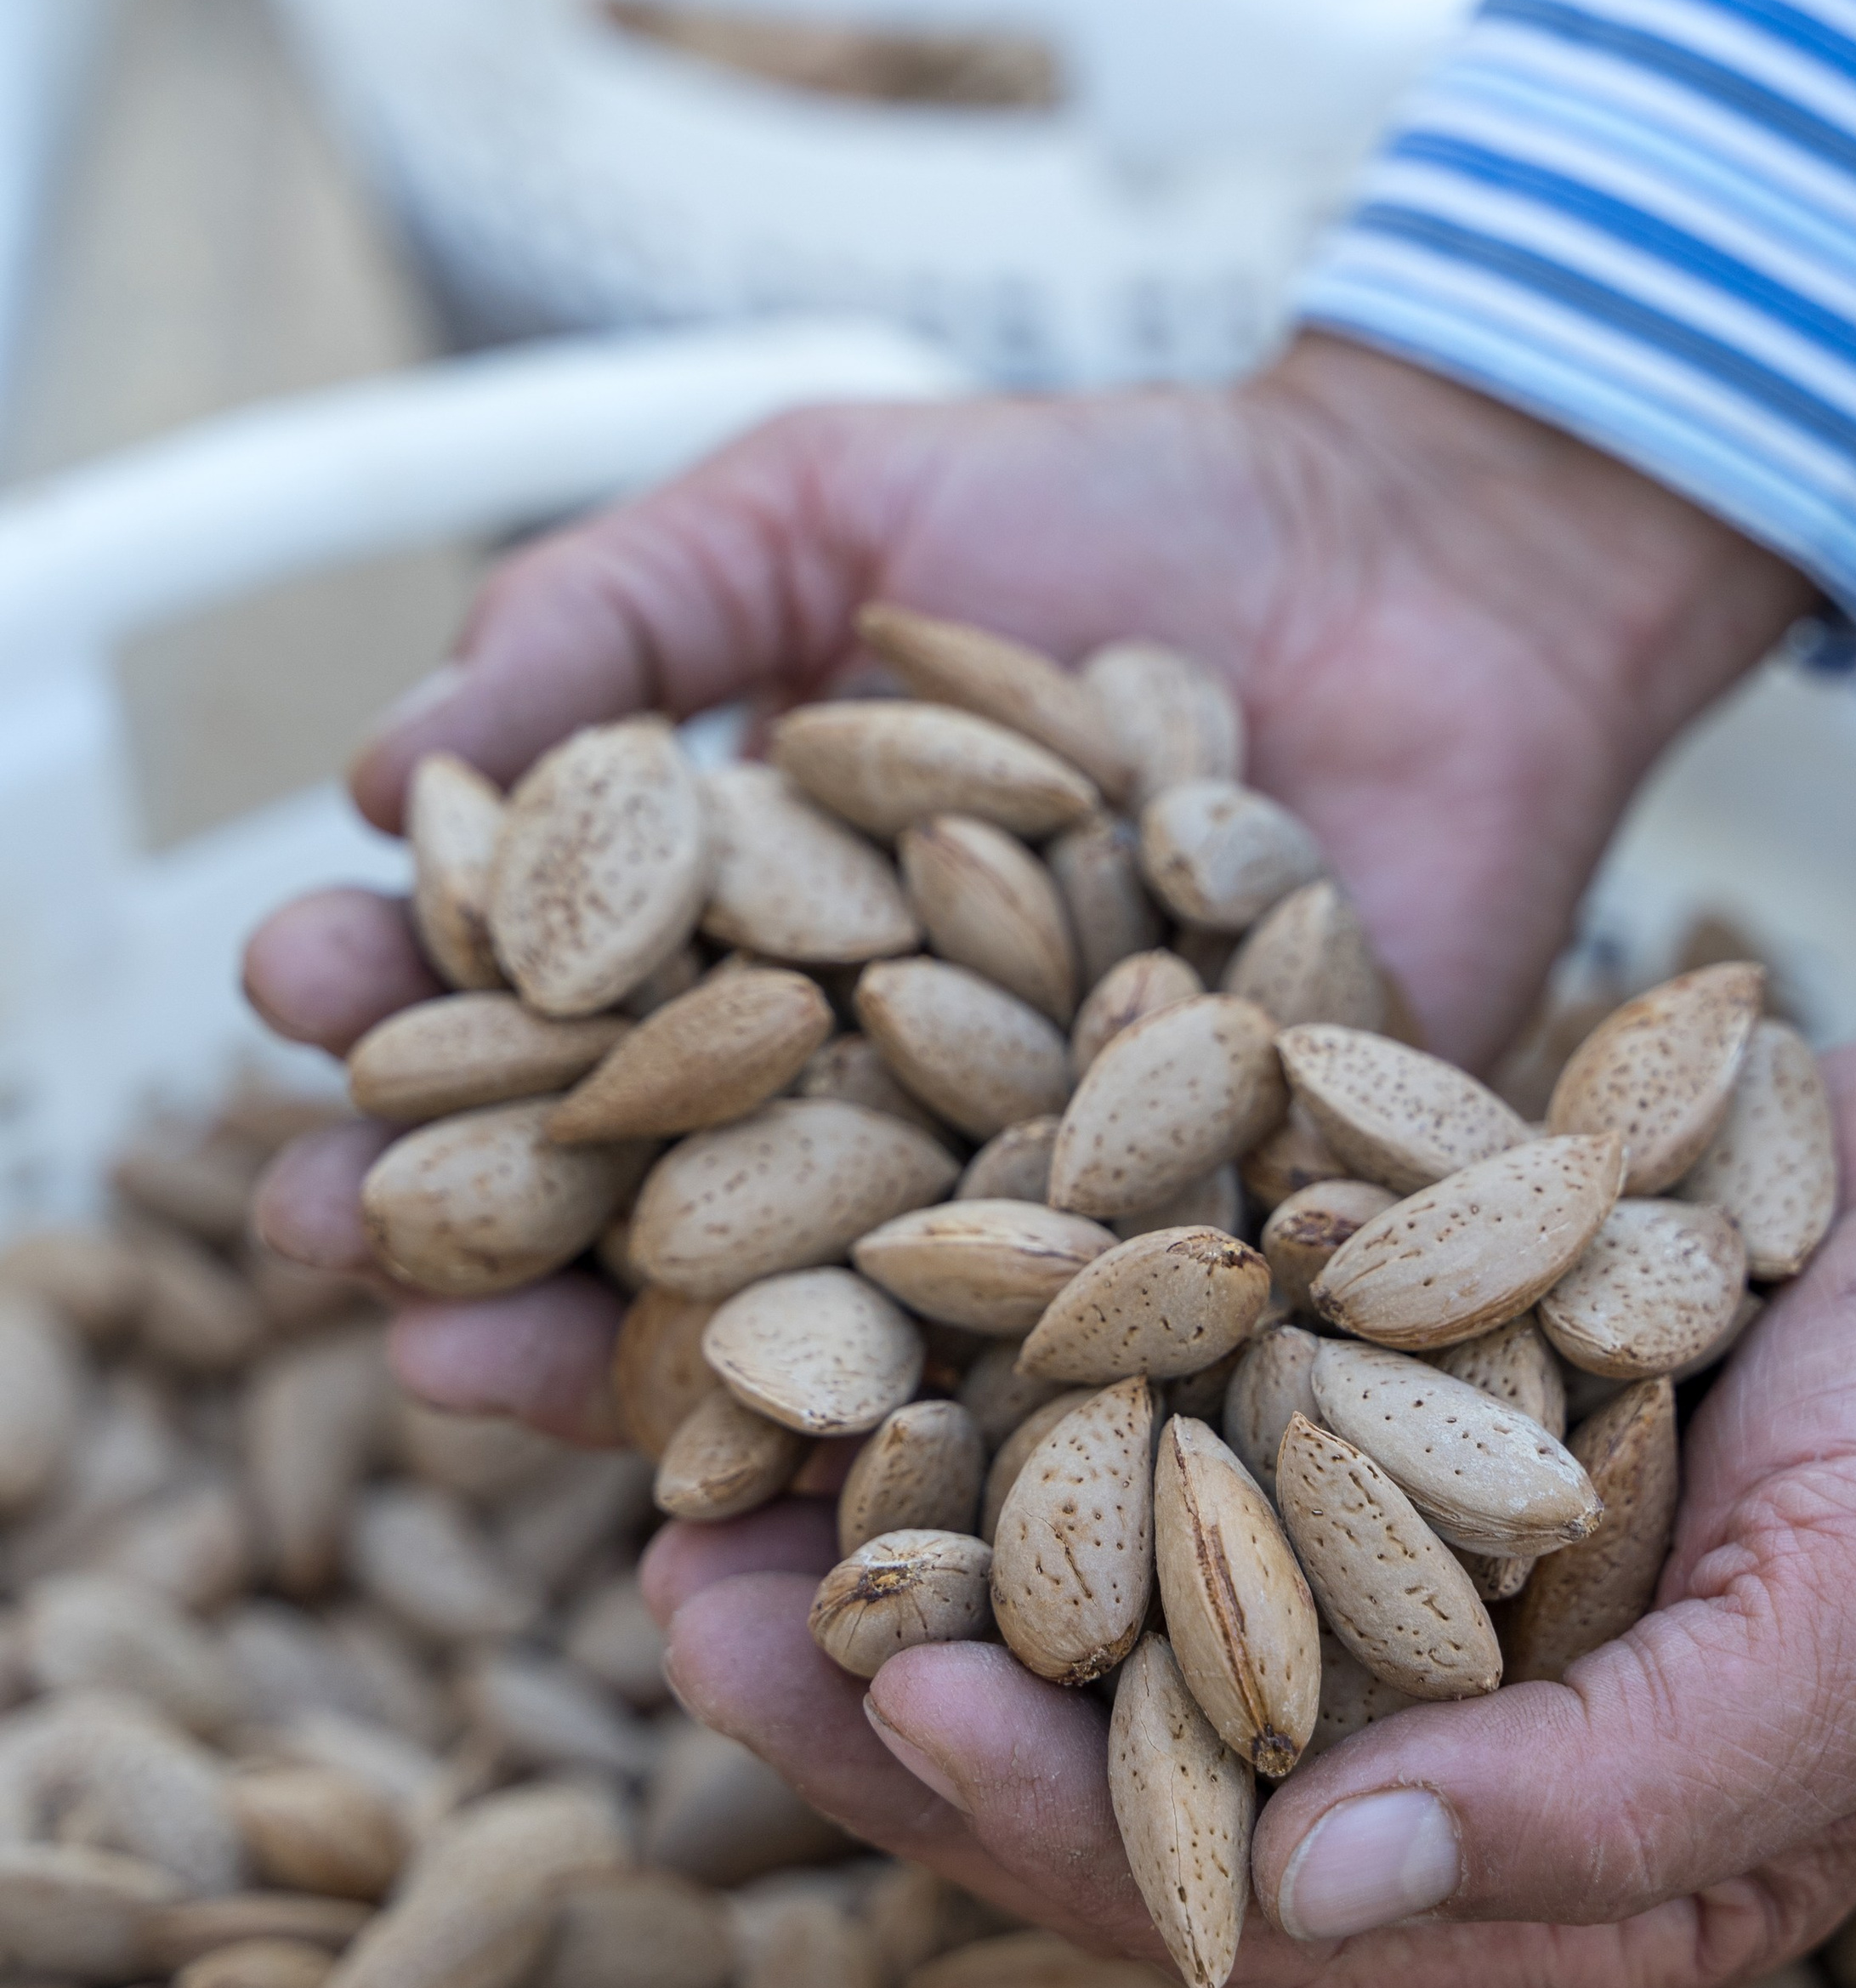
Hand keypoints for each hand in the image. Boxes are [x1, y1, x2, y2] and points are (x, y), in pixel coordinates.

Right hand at [244, 334, 1806, 1436]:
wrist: (1424, 563)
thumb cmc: (1113, 513)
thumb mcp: (822, 504)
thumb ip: (612, 615)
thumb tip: (373, 770)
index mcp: (751, 933)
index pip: (545, 997)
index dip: (411, 1002)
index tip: (299, 987)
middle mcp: (859, 1094)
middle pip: (635, 1190)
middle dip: (465, 1216)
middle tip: (321, 1232)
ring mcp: (1014, 1200)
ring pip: (793, 1323)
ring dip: (614, 1363)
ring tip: (467, 1371)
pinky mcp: (1181, 1273)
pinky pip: (1033, 1384)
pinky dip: (904, 1446)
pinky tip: (764, 1483)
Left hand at [659, 1017, 1855, 1987]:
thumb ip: (1604, 1801)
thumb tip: (1298, 1898)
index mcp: (1544, 1858)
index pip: (1242, 1899)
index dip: (1053, 1822)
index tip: (881, 1708)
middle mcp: (1436, 1719)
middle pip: (1116, 1739)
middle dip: (901, 1680)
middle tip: (683, 1599)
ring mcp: (1391, 1536)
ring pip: (1104, 1558)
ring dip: (915, 1510)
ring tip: (703, 1455)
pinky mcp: (1369, 1370)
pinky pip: (1167, 1381)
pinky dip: (1029, 1344)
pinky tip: (874, 1276)